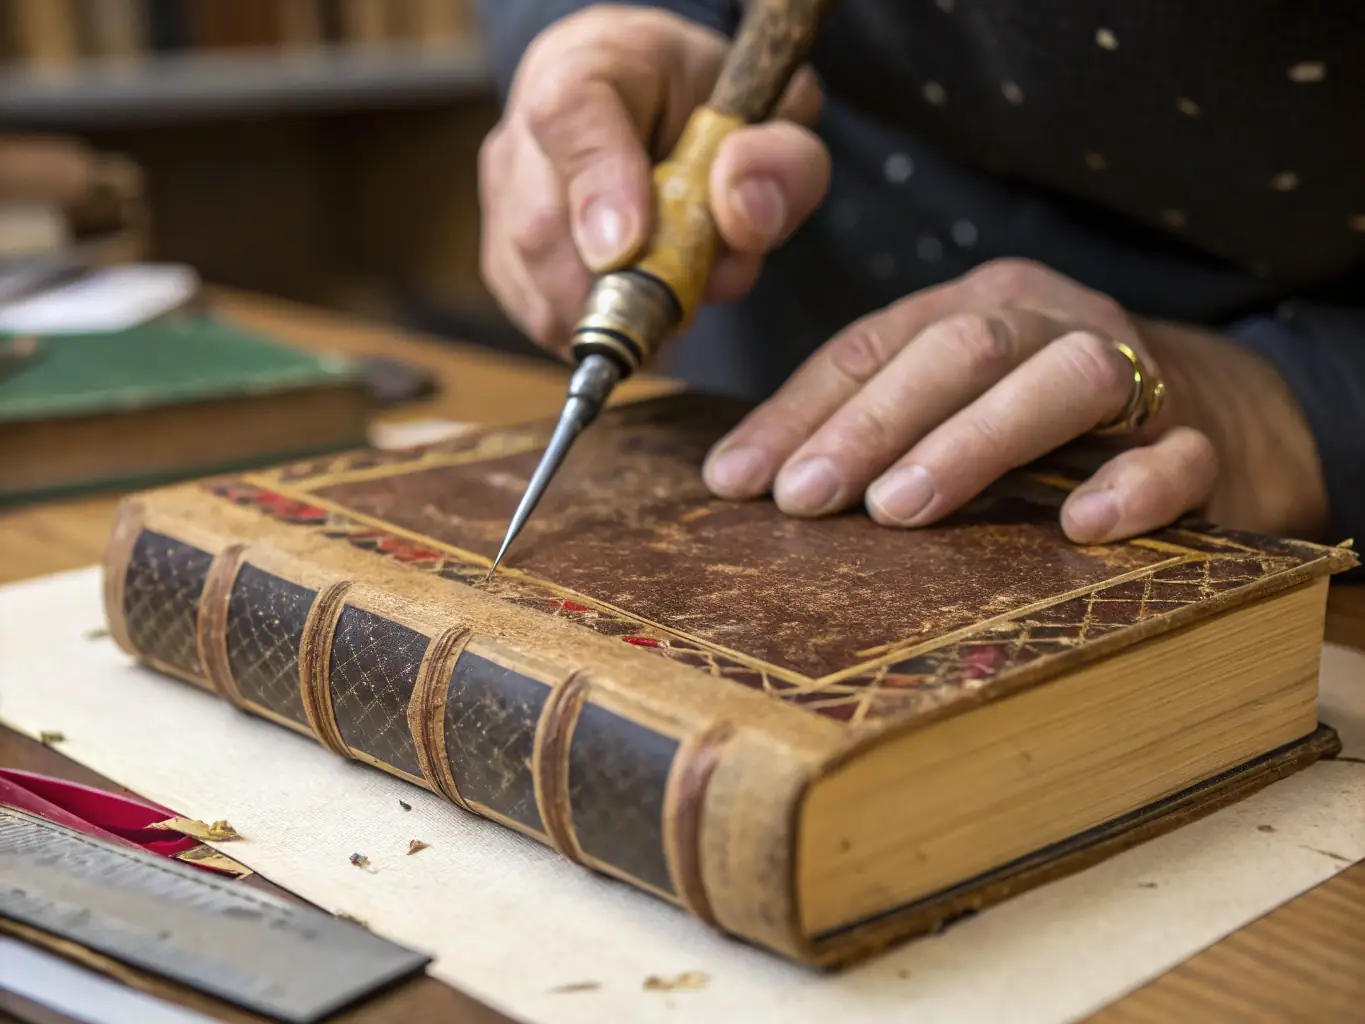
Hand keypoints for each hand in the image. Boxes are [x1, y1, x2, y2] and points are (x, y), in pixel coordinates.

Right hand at [478, 5, 829, 356]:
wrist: (667, 111)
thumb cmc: (713, 109)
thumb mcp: (773, 116)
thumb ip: (777, 159)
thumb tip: (742, 214)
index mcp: (594, 65)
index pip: (572, 116)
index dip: (599, 190)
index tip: (629, 248)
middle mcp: (529, 128)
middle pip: (539, 227)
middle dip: (616, 292)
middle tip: (678, 313)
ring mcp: (505, 193)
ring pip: (533, 284)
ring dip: (610, 318)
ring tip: (667, 306)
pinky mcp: (503, 252)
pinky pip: (535, 314)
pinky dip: (593, 331)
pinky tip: (634, 311)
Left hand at [702, 259, 1329, 543]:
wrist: (1213, 411)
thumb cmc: (1042, 419)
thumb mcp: (949, 403)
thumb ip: (868, 424)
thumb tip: (745, 481)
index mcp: (977, 305)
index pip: (873, 345)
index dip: (800, 411)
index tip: (738, 479)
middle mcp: (1050, 322)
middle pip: (959, 348)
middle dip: (871, 423)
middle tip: (804, 497)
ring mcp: (1136, 374)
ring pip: (1065, 379)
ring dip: (974, 442)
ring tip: (899, 508)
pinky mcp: (1201, 441)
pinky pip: (1179, 456)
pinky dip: (1134, 486)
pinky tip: (1080, 526)